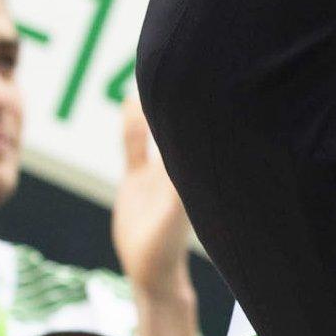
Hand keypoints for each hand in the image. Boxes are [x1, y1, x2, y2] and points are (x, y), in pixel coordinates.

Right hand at [112, 95, 193, 307]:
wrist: (150, 270)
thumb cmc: (165, 250)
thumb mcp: (173, 221)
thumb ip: (179, 195)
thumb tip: (190, 167)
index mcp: (190, 175)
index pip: (198, 134)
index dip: (203, 110)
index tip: (206, 80)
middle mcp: (178, 169)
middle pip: (183, 127)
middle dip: (187, 101)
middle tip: (188, 64)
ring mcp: (159, 172)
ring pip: (159, 131)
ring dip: (158, 107)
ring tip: (156, 76)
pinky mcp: (138, 179)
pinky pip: (134, 146)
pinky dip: (132, 126)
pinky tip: (130, 102)